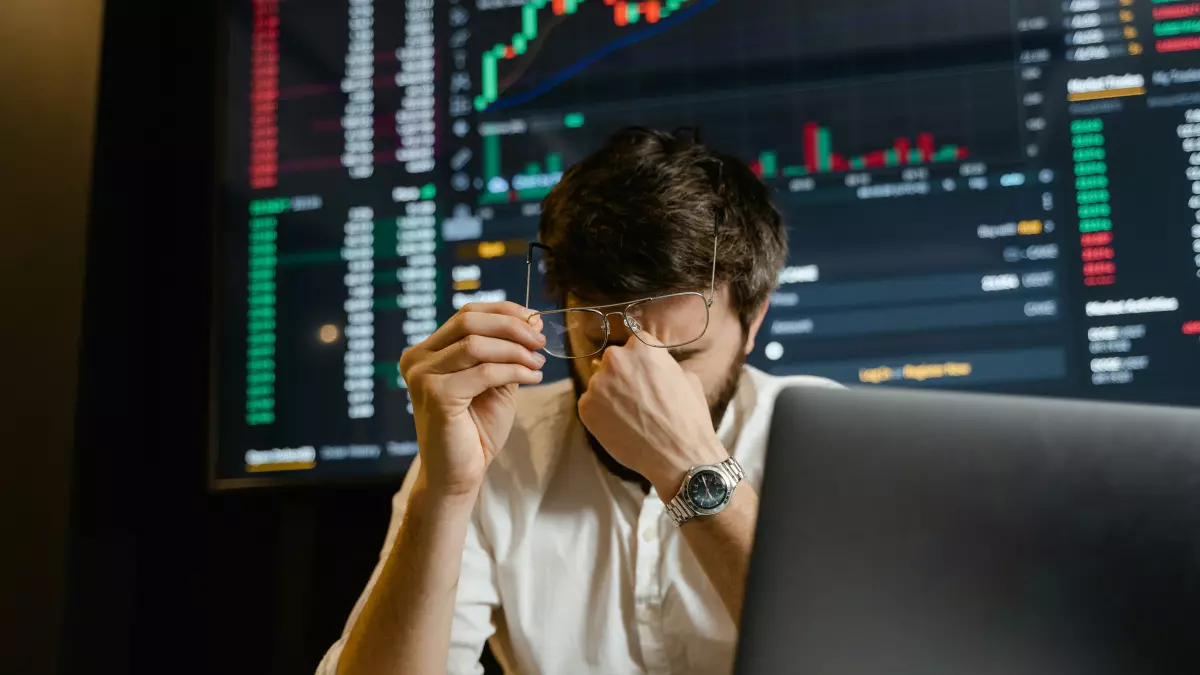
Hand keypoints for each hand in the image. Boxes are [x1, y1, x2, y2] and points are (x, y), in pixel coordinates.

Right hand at [400, 302, 545, 497]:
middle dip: (512, 327)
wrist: (459, 474)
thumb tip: (532, 320)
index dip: (503, 311)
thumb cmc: (475, 430)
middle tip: (540, 341)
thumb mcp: (495, 382)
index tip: (534, 320)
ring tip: (538, 362)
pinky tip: (533, 378)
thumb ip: (507, 352)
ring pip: (477, 345)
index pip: (466, 314)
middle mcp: (418, 360)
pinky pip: (484, 373)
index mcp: (427, 352)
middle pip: (468, 321)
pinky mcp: (436, 395)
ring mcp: (423, 376)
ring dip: (516, 350)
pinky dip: (514, 371)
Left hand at [576, 332, 727, 497]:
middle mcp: (616, 359)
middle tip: (635, 398)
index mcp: (642, 346)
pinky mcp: (586, 407)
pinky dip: (600, 414)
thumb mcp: (687, 377)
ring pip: (599, 384)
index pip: (633, 345)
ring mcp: (597, 383)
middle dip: (622, 376)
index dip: (639, 363)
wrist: (678, 455)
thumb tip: (654, 367)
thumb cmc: (689, 417)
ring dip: (609, 395)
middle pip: (613, 362)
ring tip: (628, 416)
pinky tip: (618, 427)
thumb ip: (663, 365)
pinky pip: (590, 405)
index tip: (643, 376)